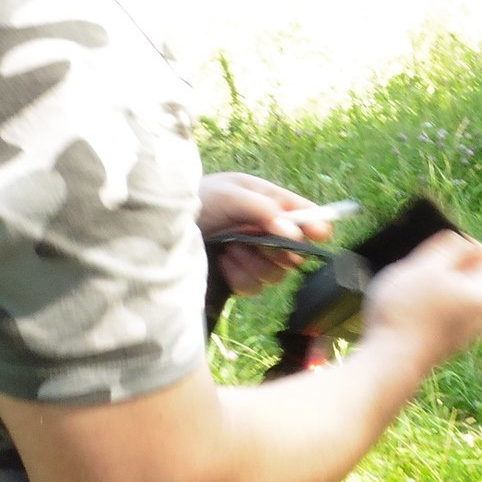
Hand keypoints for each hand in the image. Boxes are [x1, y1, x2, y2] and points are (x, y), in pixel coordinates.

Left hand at [198, 172, 327, 296]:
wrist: (161, 228)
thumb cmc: (198, 200)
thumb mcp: (229, 194)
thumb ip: (262, 209)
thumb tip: (293, 232)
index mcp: (270, 203)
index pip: (306, 216)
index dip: (317, 225)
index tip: (319, 234)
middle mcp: (267, 231)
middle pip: (296, 251)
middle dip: (278, 250)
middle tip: (257, 241)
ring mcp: (255, 257)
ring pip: (276, 274)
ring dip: (253, 262)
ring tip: (230, 248)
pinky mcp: (241, 277)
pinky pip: (255, 287)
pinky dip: (239, 276)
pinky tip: (224, 262)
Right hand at [361, 232, 481, 367]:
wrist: (388, 362)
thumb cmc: (407, 310)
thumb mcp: (427, 265)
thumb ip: (450, 248)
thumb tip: (464, 244)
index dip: (476, 249)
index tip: (453, 242)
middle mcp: (479, 320)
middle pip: (477, 285)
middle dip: (457, 268)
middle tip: (434, 258)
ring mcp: (461, 337)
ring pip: (459, 302)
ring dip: (440, 287)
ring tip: (413, 277)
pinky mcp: (441, 347)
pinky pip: (444, 318)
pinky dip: (431, 305)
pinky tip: (406, 302)